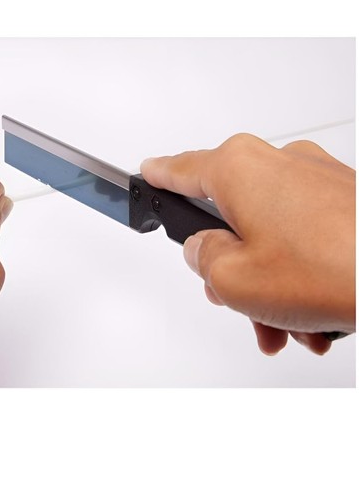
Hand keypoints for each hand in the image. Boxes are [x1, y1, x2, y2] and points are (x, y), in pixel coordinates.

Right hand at [141, 134, 354, 355]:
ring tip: (283, 323)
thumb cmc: (331, 268)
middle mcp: (276, 163)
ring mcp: (314, 177)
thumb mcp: (233, 280)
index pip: (180, 169)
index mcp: (238, 169)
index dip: (158, 177)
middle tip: (233, 299)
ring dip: (267, 279)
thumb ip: (202, 260)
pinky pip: (302, 234)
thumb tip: (205, 250)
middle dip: (229, 263)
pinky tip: (310, 311)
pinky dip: (298, 270)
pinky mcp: (343, 195)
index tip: (147, 173)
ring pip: (267, 231)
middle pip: (229, 214)